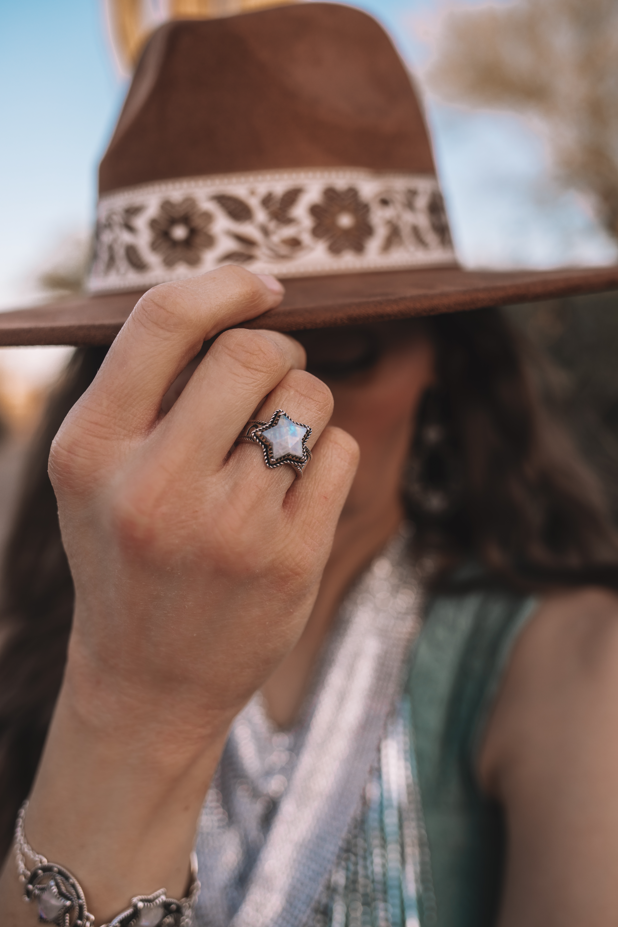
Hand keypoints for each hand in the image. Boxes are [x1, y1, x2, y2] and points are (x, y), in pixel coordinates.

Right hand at [49, 266, 358, 748]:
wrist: (148, 682)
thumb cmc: (123, 554)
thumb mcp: (94, 471)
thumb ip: (143, 387)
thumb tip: (237, 302)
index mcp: (91, 450)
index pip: (165, 320)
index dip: (225, 284)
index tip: (262, 287)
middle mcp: (156, 487)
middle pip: (255, 351)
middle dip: (278, 349)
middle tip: (272, 377)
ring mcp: (229, 528)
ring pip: (309, 397)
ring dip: (305, 403)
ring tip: (277, 443)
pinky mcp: (290, 561)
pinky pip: (342, 451)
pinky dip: (329, 453)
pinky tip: (295, 490)